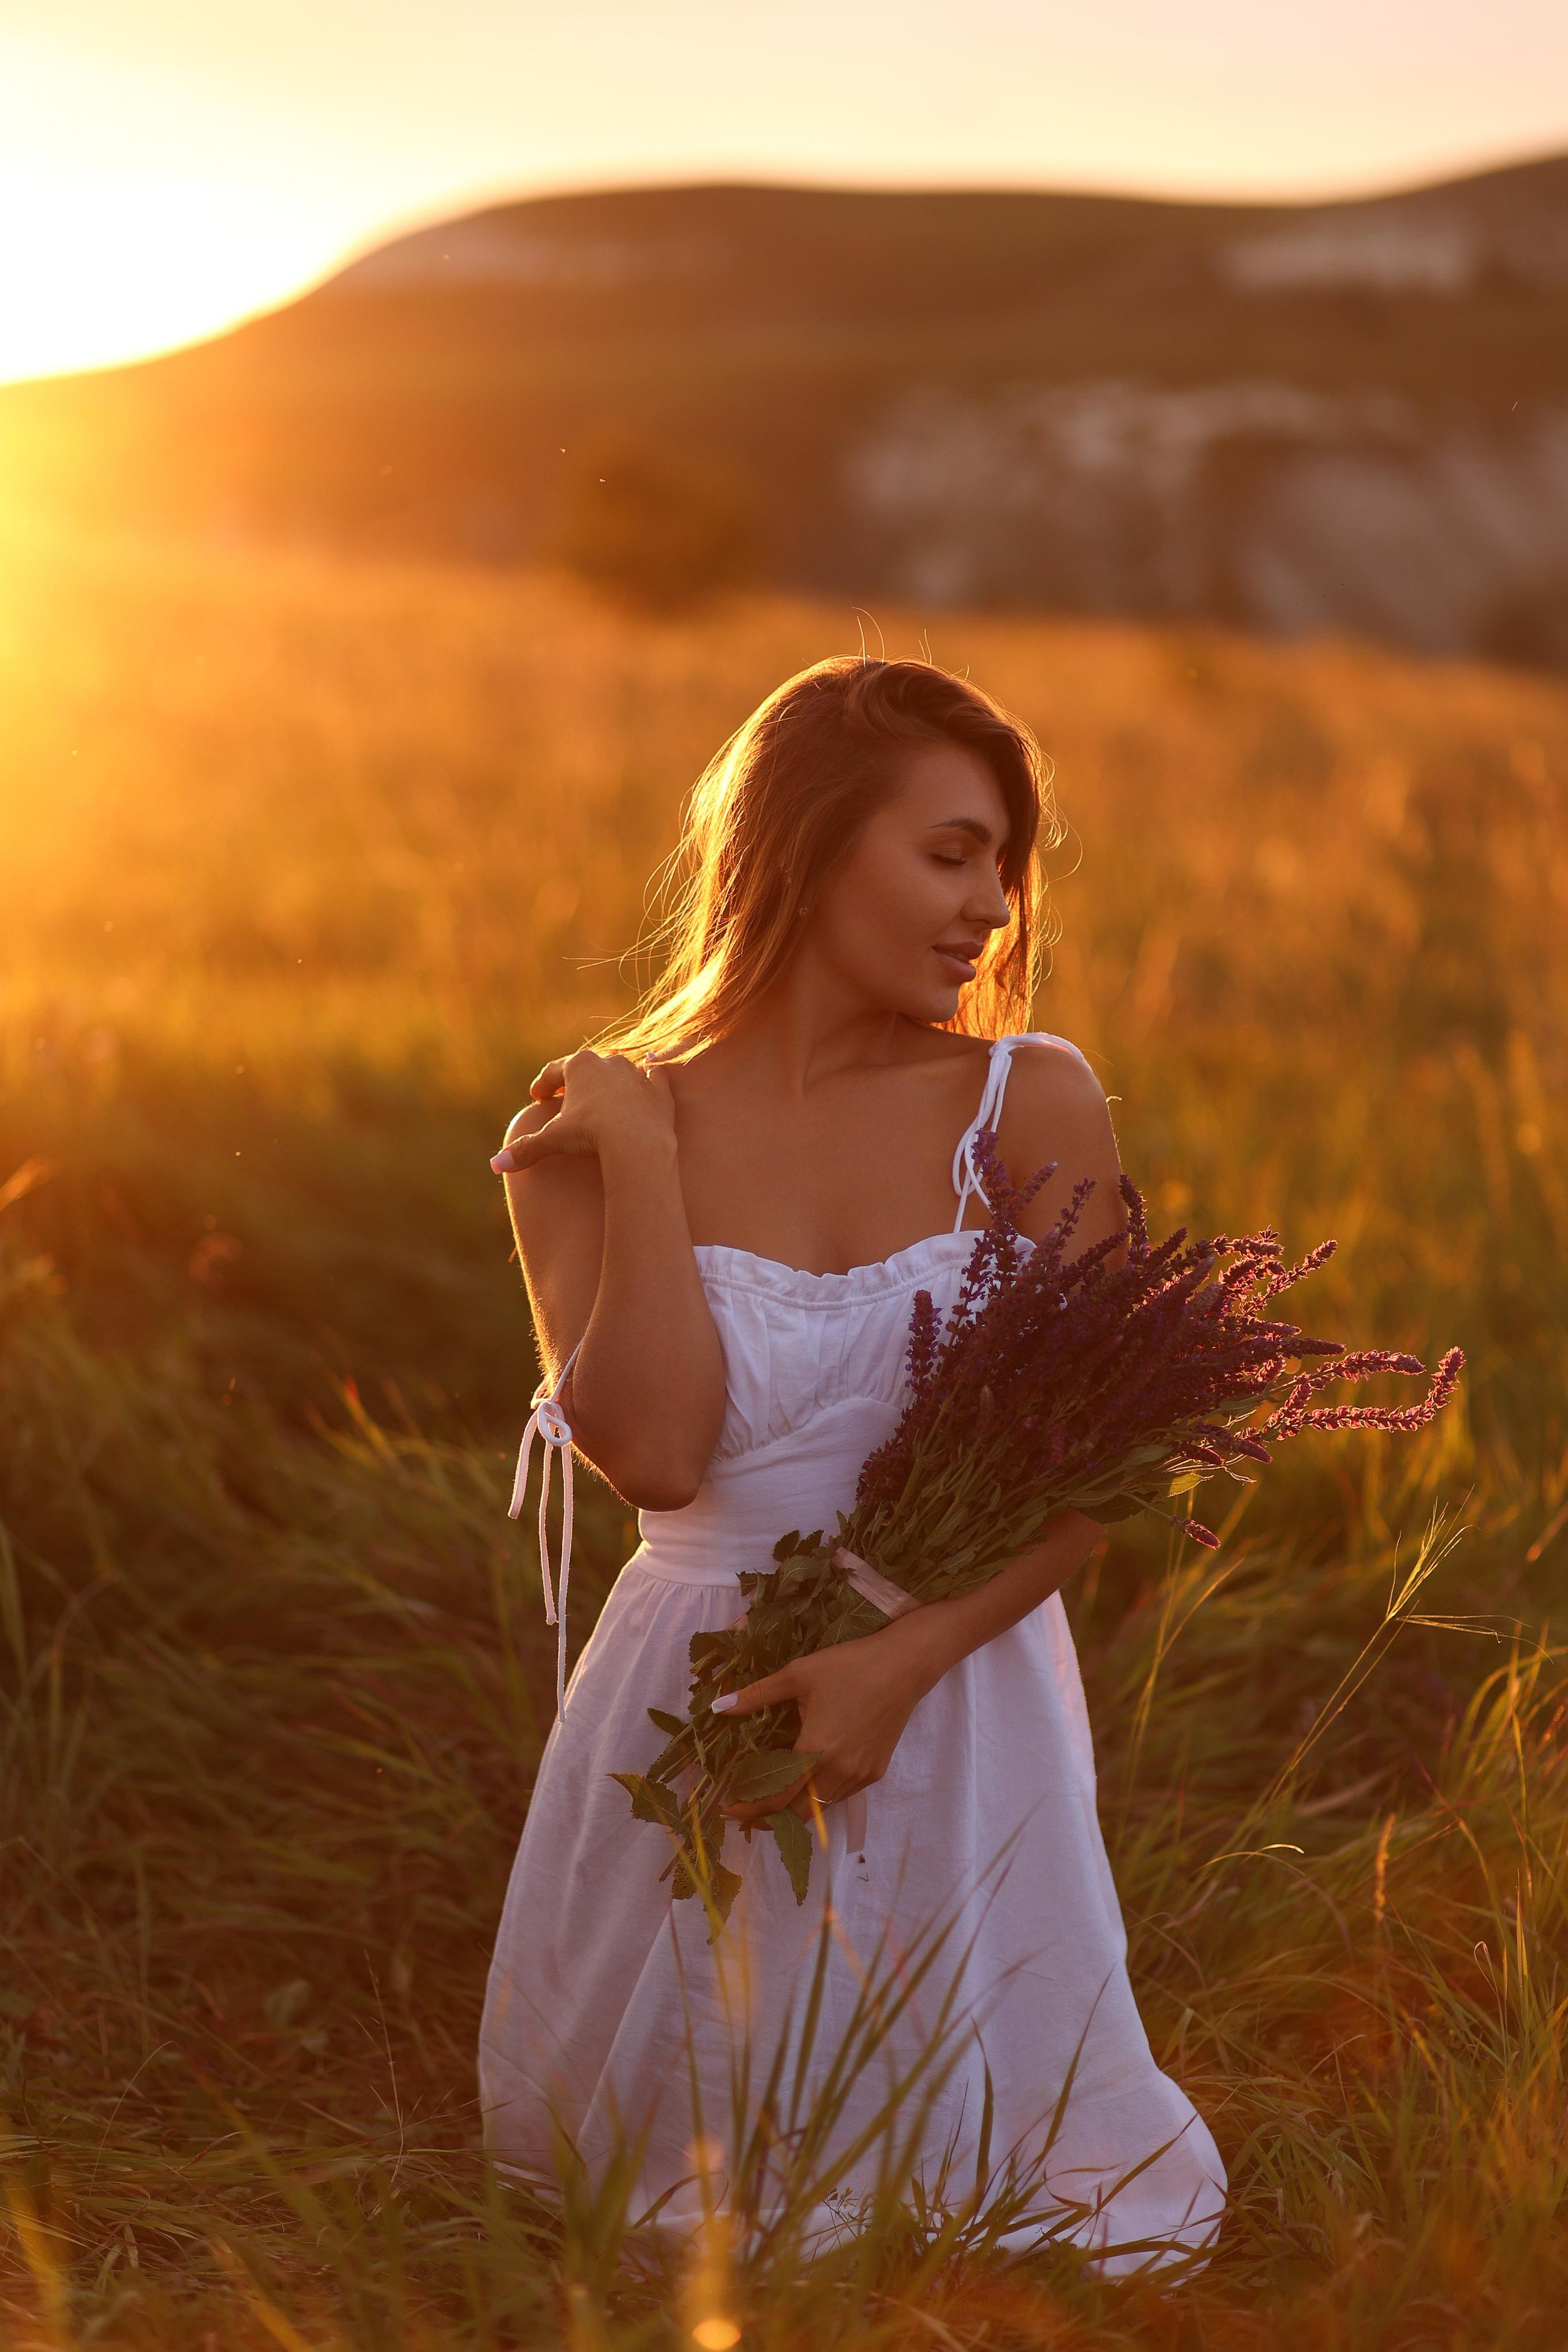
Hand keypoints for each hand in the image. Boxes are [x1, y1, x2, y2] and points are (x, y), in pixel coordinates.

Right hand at [490, 1049, 674, 1174]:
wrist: (638, 1141)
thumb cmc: (590, 1134)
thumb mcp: (553, 1140)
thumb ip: (526, 1149)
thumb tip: (496, 1165)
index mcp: (579, 1066)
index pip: (554, 1073)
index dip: (543, 1084)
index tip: (537, 1095)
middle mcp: (609, 1062)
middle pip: (586, 1067)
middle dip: (575, 1080)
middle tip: (567, 1092)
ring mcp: (637, 1074)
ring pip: (620, 1069)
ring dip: (611, 1078)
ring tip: (605, 1090)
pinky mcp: (660, 1091)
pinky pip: (655, 1078)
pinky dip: (651, 1078)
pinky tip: (649, 1076)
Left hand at [717, 1620, 933, 1825]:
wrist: (904, 1666)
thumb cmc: (849, 1666)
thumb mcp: (799, 1674)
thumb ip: (757, 1695)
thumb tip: (718, 1707)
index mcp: (815, 1751)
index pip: (777, 1796)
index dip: (750, 1809)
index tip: (728, 1809)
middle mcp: (838, 1772)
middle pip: (799, 1813)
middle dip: (770, 1818)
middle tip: (747, 1809)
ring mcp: (860, 1775)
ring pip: (822, 1807)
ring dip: (797, 1808)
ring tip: (775, 1796)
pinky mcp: (875, 1771)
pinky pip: (842, 1795)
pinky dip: (822, 1796)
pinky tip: (810, 1781)